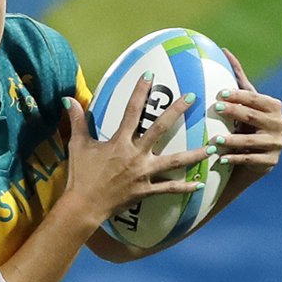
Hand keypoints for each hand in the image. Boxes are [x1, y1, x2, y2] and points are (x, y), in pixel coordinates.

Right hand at [60, 79, 208, 225]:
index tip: (150, 75)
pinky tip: (199, 183)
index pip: (132, 111)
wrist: (83, 205)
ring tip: (213, 146)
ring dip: (195, 153)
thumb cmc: (80, 175)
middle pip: (160, 128)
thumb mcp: (77, 145)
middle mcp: (135, 154)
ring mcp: (143, 173)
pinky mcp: (145, 190)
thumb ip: (77, 121)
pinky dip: (184, 187)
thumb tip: (67, 99)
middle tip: (192, 96)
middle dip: (177, 111)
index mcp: (119, 141)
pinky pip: (168, 188)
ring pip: (174, 161)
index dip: (140, 92)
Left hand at [214, 49, 281, 179]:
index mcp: (274, 107)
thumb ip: (238, 80)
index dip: (239, 96)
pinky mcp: (270, 162)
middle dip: (235, 112)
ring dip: (232, 140)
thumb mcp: (244, 104)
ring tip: (214, 140)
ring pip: (252, 141)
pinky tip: (221, 159)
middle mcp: (279, 124)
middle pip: (254, 117)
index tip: (220, 94)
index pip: (255, 99)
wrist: (254, 160)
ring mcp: (277, 144)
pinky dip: (235, 159)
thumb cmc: (246, 126)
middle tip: (215, 109)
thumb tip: (224, 50)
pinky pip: (251, 160)